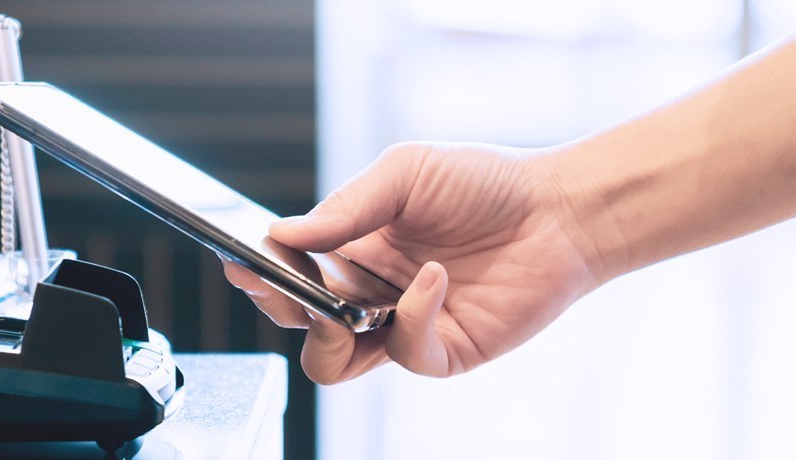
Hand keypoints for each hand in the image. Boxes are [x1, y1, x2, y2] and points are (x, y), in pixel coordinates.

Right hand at [222, 142, 611, 383]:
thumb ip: (347, 206)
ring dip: (326, 335)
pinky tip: (433, 278)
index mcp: (352, 248)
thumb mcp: (406, 173)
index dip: (259, 274)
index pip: (288, 273)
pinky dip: (411, 316)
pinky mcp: (443, 350)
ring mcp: (404, 325)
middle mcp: (370, 292)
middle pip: (299, 322)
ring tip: (337, 304)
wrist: (557, 210)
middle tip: (280, 284)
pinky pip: (404, 353)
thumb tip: (286, 232)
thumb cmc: (484, 183)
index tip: (238, 261)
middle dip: (279, 306)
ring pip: (334, 361)